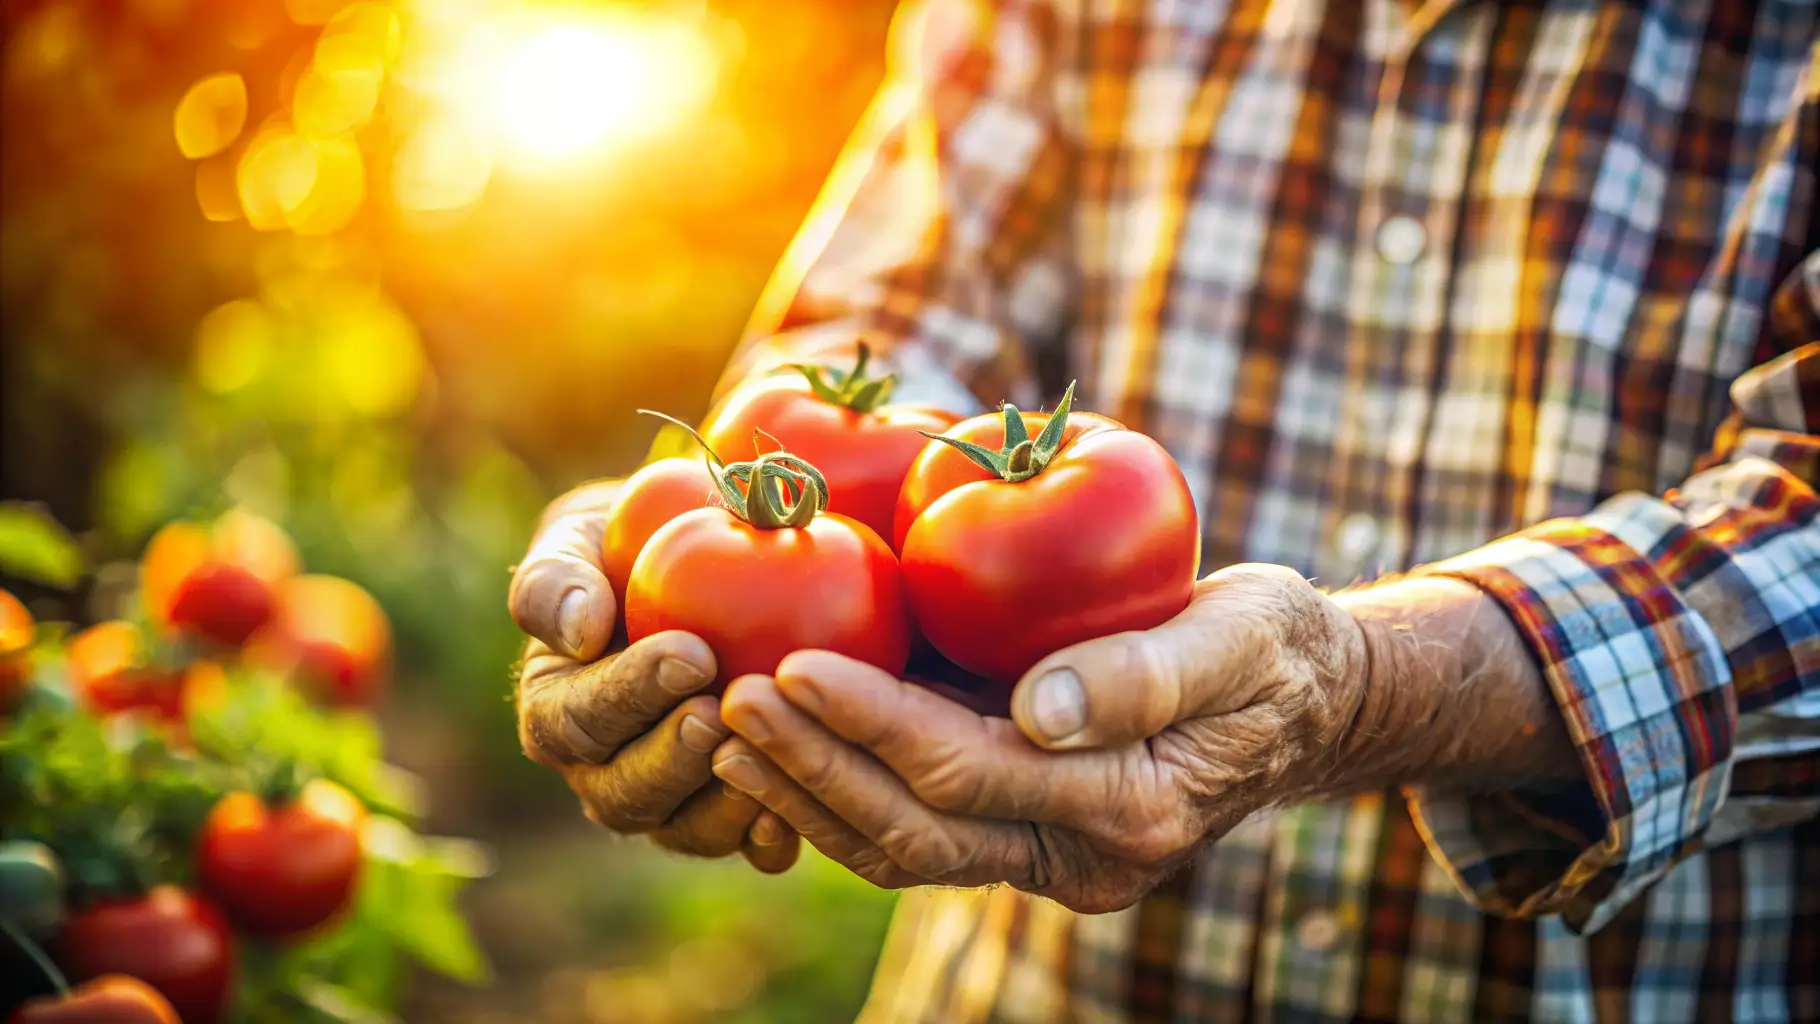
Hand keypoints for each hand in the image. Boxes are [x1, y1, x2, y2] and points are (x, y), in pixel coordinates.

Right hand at [511, 480, 798, 871]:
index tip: (692, 653)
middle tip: (725, 714)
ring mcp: (669, 802)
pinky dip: (771, 833)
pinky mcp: (729, 817)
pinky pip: (745, 844)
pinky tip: (806, 805)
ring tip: (771, 758)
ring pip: (684, 829)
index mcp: (558, 707)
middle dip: (674, 758)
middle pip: (623, 792)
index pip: (576, 719)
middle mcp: (603, 770)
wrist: (716, 572)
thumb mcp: (586, 535)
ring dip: (725, 803)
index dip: (629, 694)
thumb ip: (561, 576)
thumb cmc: (639, 539)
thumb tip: (578, 630)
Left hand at [710, 564, 1369, 911]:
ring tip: (728, 727)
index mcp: (1129, 808)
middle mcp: (1078, 855)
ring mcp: (1045, 853)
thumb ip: (1149, 674)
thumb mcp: (1243, 636)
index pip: (969, 774)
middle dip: (813, 769)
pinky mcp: (1021, 831)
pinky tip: (783, 742)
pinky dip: (839, 790)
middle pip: (913, 829)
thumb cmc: (1274, 649)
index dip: (873, 723)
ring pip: (900, 846)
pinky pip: (914, 828)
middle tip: (729, 700)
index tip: (792, 664)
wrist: (1300, 701)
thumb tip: (1040, 710)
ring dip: (808, 791)